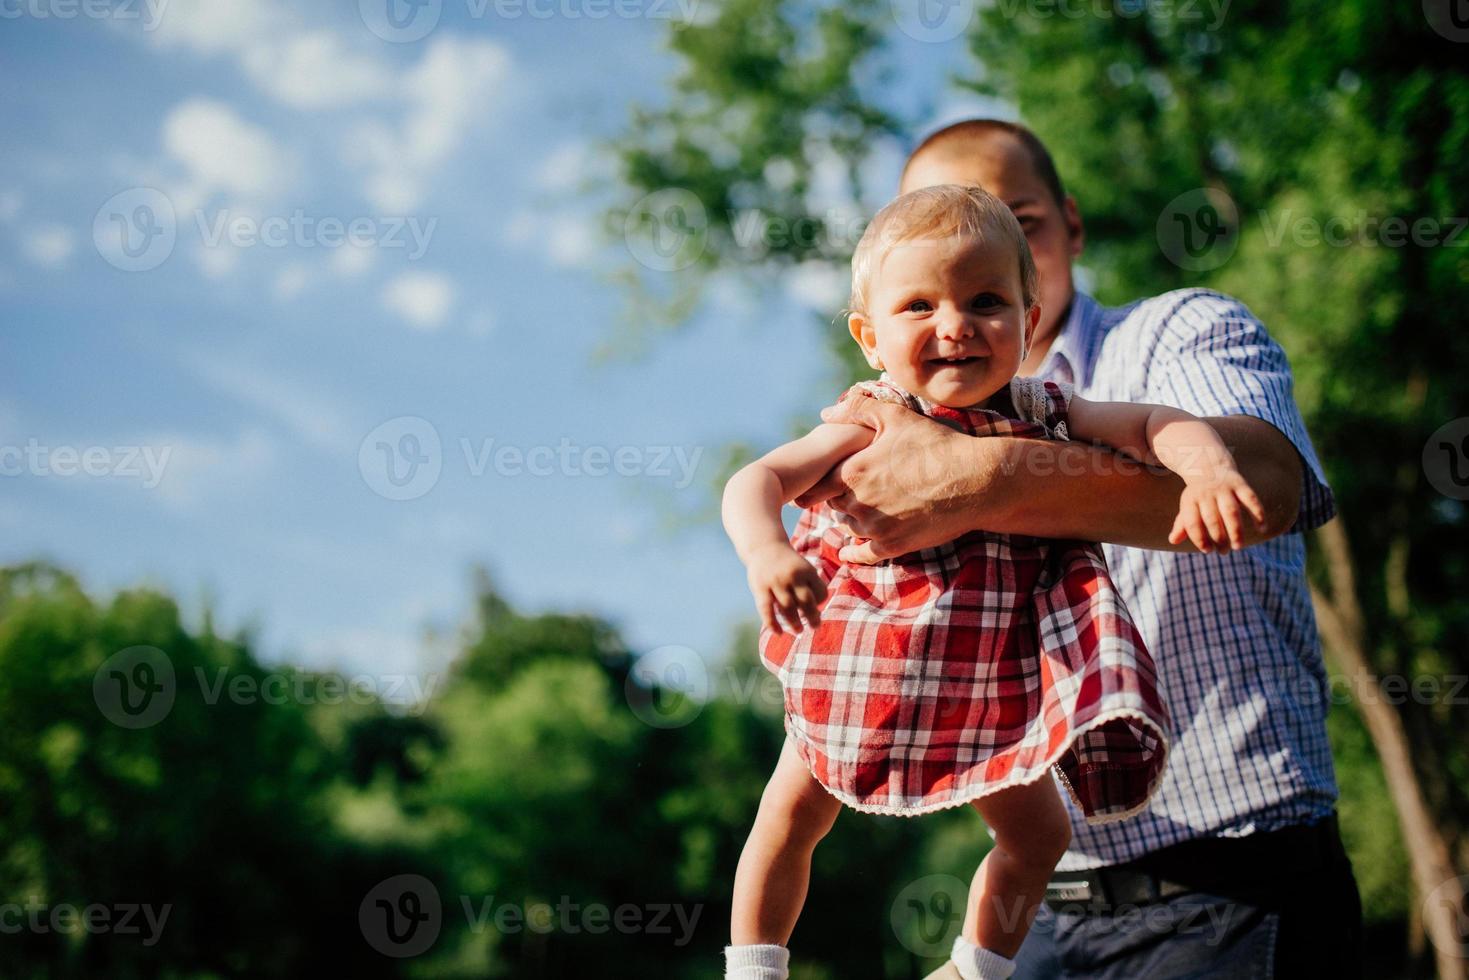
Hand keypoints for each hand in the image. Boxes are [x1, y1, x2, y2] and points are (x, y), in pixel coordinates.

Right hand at [746, 543, 827, 634]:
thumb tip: (815, 610)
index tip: (816, 606)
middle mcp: (792, 576)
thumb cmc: (788, 563)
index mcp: (806, 570)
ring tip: (799, 631)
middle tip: (815, 627)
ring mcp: (775, 582)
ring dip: (795, 623)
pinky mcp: (760, 588)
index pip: (820, 592)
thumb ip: (810, 585)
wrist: (764, 547)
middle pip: (806, 601)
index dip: (820, 601)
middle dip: (812, 617)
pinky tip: (778, 633)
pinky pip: (767, 610)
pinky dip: (772, 623)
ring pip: (788, 608)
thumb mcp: (803, 567)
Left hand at [793, 395, 988, 563]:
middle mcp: (859, 503)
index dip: (825, 477)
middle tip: (846, 490)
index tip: (826, 477)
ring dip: (851, 518)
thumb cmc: (937, 445)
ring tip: (861, 508)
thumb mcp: (896, 416)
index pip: (822, 480)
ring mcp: (876, 528)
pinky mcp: (894, 546)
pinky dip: (853, 552)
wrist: (976, 481)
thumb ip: (857, 409)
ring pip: (849, 526)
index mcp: (853, 472)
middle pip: (835, 504)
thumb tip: (824, 415)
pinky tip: (848, 550)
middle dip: (839, 496)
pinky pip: (863, 554)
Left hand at [1168, 471, 1267, 554]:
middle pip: (1212, 519)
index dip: (1199, 538)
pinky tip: (1262, 529)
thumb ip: (1182, 524)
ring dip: (1236, 531)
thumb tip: (1173, 540)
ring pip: (1231, 511)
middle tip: (1224, 552)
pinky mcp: (1240, 484)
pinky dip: (1258, 514)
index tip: (1207, 550)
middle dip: (1219, 539)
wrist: (1209, 466)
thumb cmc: (1198, 495)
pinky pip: (1251, 499)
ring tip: (1238, 547)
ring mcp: (1224, 488)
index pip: (1192, 522)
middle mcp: (1206, 493)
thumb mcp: (1187, 506)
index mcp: (1190, 499)